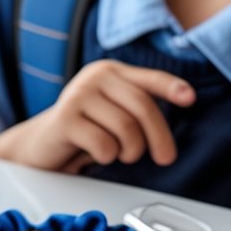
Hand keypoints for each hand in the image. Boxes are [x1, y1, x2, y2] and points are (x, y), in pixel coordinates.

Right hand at [0, 60, 194, 171]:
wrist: (39, 145)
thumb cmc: (84, 130)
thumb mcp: (113, 112)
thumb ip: (137, 106)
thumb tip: (182, 105)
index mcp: (110, 72)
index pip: (149, 78)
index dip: (171, 88)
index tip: (190, 99)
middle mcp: (94, 78)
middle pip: (142, 107)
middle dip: (159, 138)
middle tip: (164, 158)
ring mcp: (78, 96)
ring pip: (126, 128)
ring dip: (130, 150)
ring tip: (120, 154)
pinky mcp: (65, 119)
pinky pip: (104, 144)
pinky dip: (107, 157)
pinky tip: (96, 154)